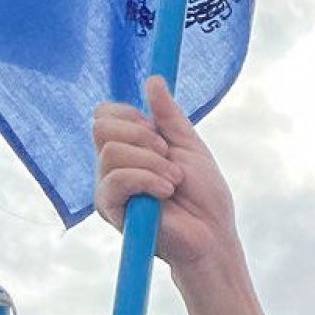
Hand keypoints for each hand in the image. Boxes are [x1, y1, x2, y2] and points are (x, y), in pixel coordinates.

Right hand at [93, 75, 238, 272]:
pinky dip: (147, 179)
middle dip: (143, 137)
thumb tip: (153, 79)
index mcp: (128, 146)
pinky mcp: (109, 208)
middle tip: (169, 157)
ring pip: (111, 152)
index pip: (104, 113)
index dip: (132, 115)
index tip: (160, 133)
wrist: (213, 235)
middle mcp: (111, 164)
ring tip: (174, 181)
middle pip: (101, 126)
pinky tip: (166, 192)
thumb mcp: (190, 146)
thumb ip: (169, 116)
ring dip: (152, 162)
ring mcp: (108, 186)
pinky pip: (115, 179)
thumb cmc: (205, 196)